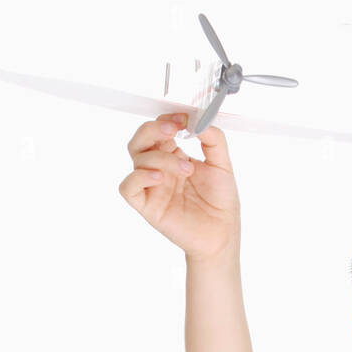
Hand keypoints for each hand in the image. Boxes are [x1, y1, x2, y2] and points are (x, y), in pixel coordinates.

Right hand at [118, 113, 241, 259]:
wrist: (222, 233)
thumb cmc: (221, 202)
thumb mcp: (222, 164)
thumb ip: (214, 140)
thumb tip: (200, 120)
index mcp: (174, 156)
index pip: (159, 130)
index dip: (167, 119)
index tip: (183, 118)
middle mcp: (159, 169)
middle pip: (140, 140)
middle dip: (154, 129)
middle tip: (174, 129)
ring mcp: (152, 187)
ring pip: (137, 159)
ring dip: (161, 157)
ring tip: (187, 169)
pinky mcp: (147, 206)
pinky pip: (128, 187)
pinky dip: (140, 177)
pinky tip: (160, 178)